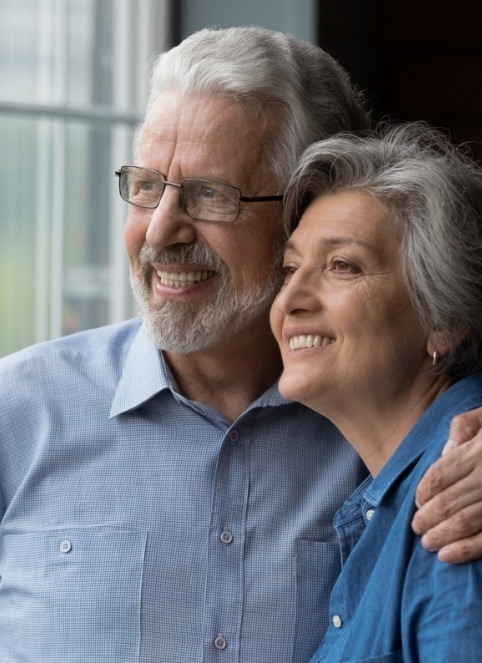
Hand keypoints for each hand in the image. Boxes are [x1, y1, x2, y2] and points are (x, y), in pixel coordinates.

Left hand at [412, 408, 481, 562]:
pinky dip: (466, 549)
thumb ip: (463, 429)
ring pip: (464, 522)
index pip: (440, 476)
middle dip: (427, 518)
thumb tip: (445, 453)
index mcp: (479, 451)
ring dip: (441, 535)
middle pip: (447, 502)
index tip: (418, 502)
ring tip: (428, 543)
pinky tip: (448, 556)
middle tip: (417, 527)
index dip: (424, 492)